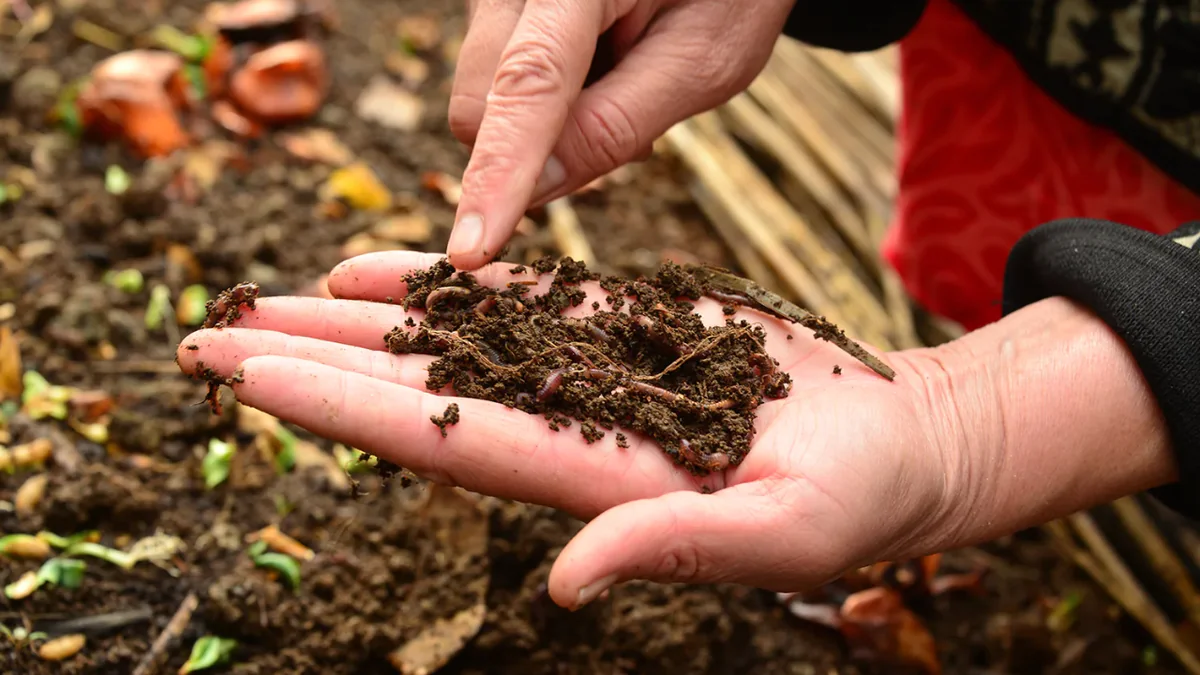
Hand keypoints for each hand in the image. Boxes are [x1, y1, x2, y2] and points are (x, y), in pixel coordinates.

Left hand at [176, 251, 971, 608]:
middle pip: (418, 391)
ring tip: (271, 294)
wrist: (894, 443)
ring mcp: (589, 373)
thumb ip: (675, 548)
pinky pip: (521, 297)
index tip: (254, 380)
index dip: (346, 410)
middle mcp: (567, 427)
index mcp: (593, 481)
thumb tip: (563, 588)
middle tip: (205, 340)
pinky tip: (384, 269)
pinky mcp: (624, 328)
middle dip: (312, 364)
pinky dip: (451, 280)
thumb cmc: (857, 500)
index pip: (444, 442)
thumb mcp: (783, 535)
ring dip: (359, 319)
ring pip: (453, 339)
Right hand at [445, 0, 796, 269]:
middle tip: (631, 116)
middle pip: (481, 106)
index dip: (499, 173)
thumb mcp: (704, 60)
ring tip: (619, 74)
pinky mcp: (490, 7)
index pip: (529, 83)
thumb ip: (618, 124)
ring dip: (543, 122)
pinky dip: (541, 100)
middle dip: (536, 148)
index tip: (471, 251)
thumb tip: (534, 192)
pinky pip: (492, 83)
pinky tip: (595, 65)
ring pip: (481, 101)